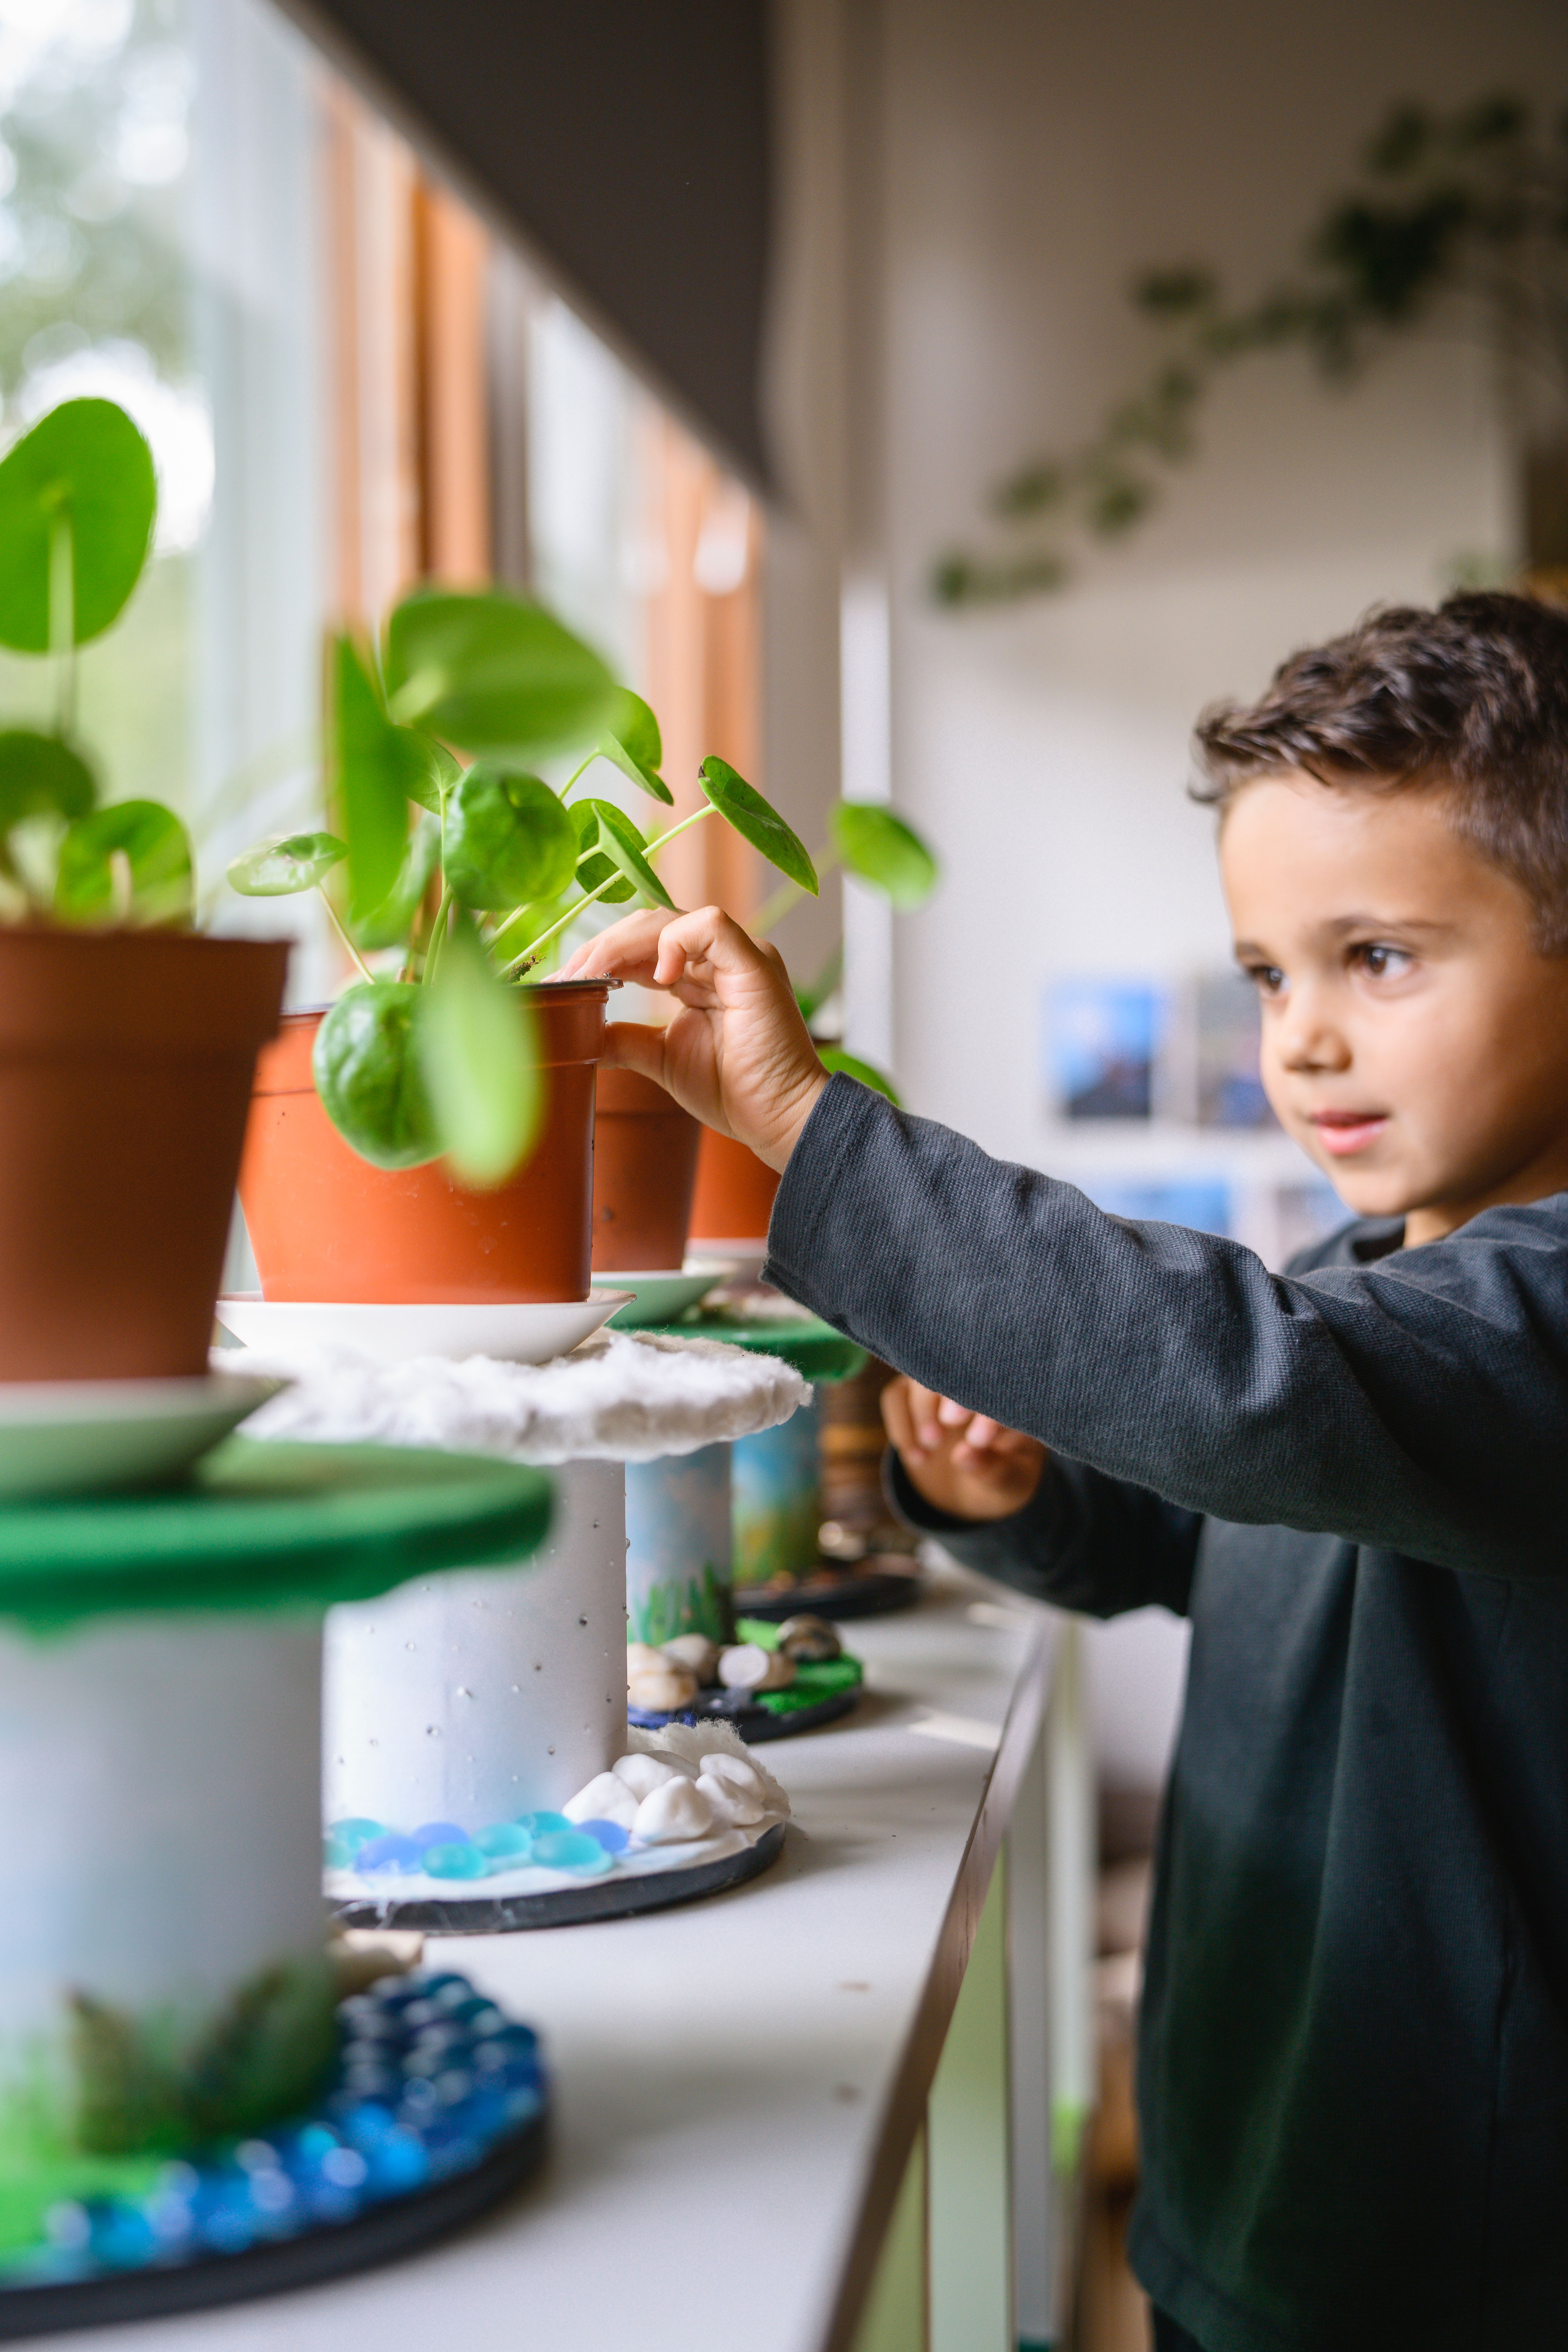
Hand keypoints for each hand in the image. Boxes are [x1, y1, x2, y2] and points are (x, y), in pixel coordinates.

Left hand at [557, 905, 828, 1169]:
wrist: (778, 1119)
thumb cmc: (734, 1092)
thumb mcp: (662, 1058)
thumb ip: (624, 1038)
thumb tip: (579, 1030)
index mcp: (701, 973)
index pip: (642, 945)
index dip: (601, 958)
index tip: (565, 985)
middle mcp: (720, 957)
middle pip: (649, 926)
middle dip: (602, 948)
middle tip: (568, 978)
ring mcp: (740, 955)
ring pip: (670, 920)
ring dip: (622, 944)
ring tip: (594, 975)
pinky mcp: (754, 963)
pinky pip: (711, 926)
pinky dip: (675, 942)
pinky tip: (657, 976)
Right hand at [881, 1377, 1047, 1522]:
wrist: (972, 1484)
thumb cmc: (1002, 1476)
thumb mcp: (1008, 1481)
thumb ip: (992, 1470)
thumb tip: (962, 1456)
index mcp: (1010, 1396)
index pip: (1000, 1387)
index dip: (986, 1409)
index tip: (977, 1440)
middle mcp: (973, 1380)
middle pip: (956, 1364)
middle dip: (951, 1392)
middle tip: (950, 1423)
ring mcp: (940, 1382)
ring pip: (920, 1376)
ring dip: (922, 1408)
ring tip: (932, 1445)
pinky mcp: (911, 1393)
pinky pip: (895, 1396)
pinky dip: (901, 1425)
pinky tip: (917, 1457)